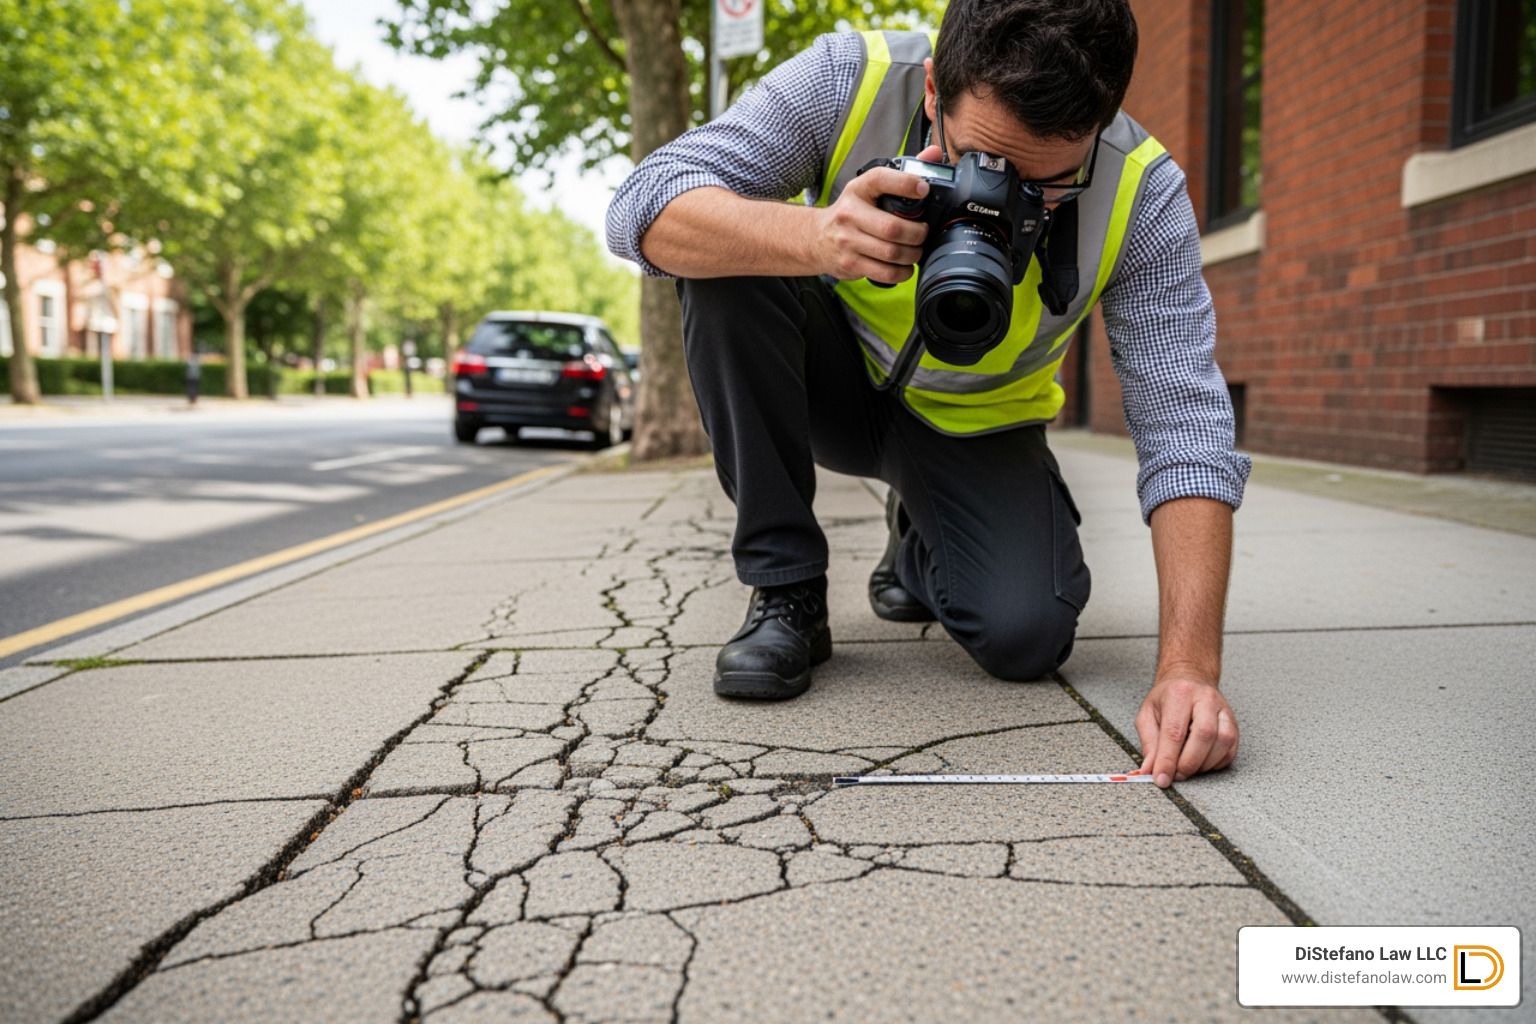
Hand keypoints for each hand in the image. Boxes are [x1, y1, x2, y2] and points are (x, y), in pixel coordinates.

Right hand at [812, 164, 930, 282]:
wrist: (816, 238)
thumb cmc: (851, 212)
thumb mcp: (869, 189)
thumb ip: (903, 172)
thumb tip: (934, 153)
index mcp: (858, 190)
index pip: (880, 180)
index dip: (905, 183)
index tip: (923, 189)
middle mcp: (849, 214)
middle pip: (892, 228)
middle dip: (917, 234)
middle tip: (923, 233)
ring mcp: (847, 241)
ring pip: (891, 253)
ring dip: (912, 254)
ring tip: (916, 250)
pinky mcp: (850, 263)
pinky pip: (885, 272)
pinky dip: (902, 272)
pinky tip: (904, 266)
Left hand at [1132, 671, 1238, 786]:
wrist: (1190, 679)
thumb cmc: (1167, 698)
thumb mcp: (1148, 715)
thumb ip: (1149, 744)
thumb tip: (1150, 771)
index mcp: (1180, 693)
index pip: (1174, 731)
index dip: (1168, 760)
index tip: (1162, 779)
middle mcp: (1206, 699)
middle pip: (1204, 735)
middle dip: (1189, 763)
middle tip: (1177, 776)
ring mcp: (1223, 710)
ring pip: (1222, 742)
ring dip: (1204, 764)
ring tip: (1187, 768)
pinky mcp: (1233, 723)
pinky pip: (1231, 749)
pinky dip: (1216, 763)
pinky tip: (1202, 763)